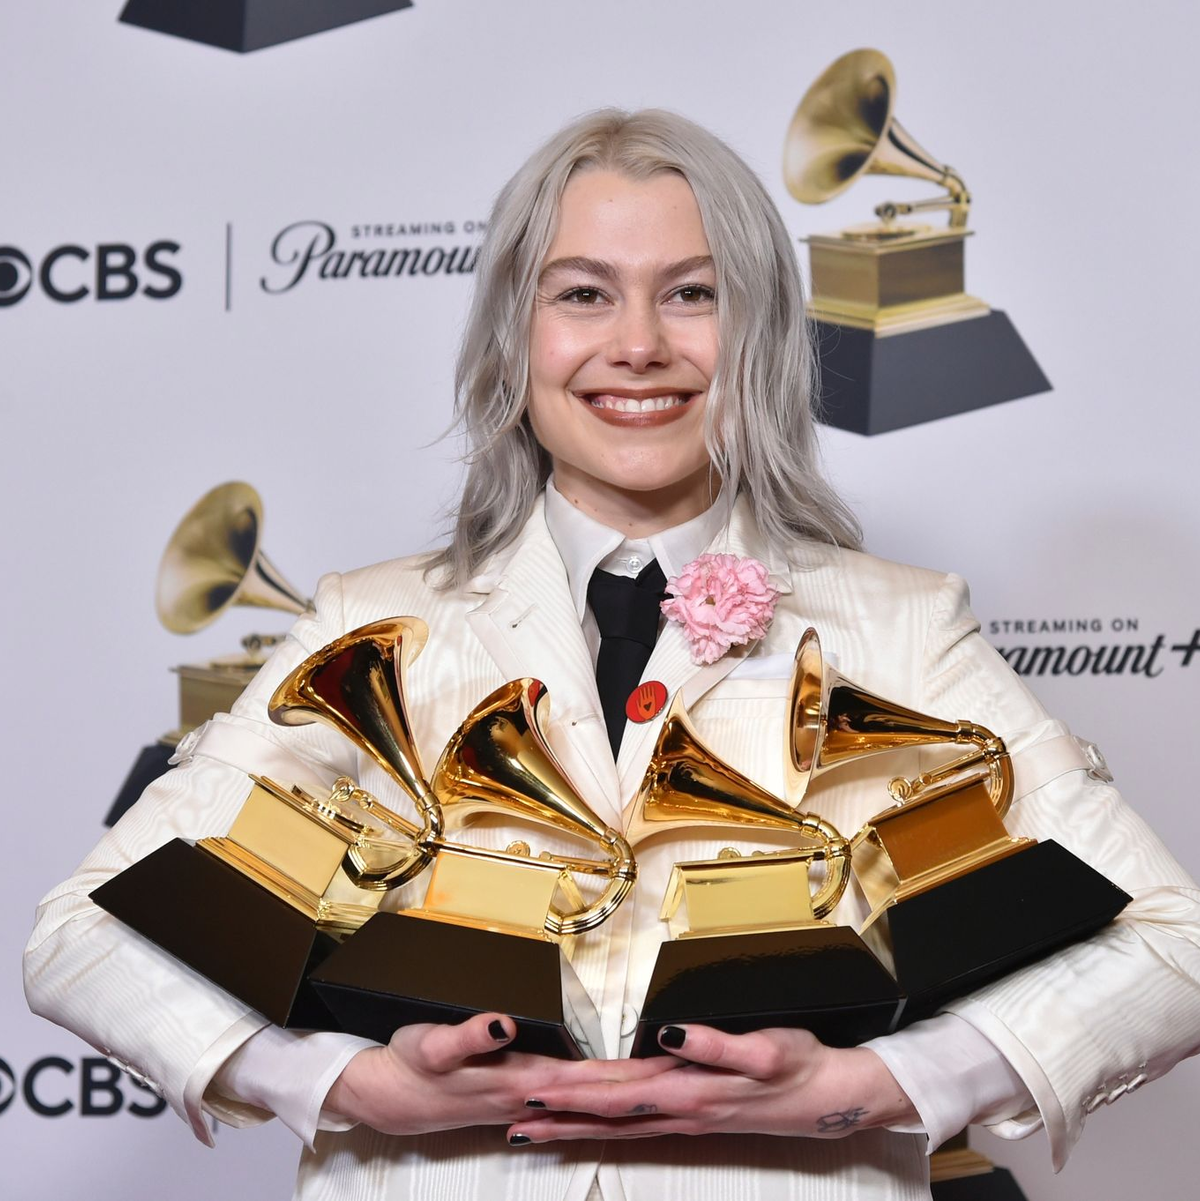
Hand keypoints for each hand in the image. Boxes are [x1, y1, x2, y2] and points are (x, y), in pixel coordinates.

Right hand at [324, 1012, 682, 1136]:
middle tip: (692, 1078)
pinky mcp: (521, 1099)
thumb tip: (503, 1021)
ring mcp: (528, 1102)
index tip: (668, 1068)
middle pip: (601, 1094)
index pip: (589, 1078)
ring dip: (630, 1096)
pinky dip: (600, 1103)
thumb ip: (468, 1034)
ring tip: (671, 1087)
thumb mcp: (432, 1043)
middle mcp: (531, 1095)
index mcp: (520, 1079)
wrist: (386, 1097)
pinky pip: (572, 1104)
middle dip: (647, 1086)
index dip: (630, 1074)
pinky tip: (617, 1105)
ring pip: (591, 1101)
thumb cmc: (410, 1065)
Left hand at [506, 1025, 917, 1143]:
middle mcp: (679, 1109)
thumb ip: (715, 1044)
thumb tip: (669, 1033)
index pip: (617, 1092)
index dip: (574, 1092)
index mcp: (687, 1090)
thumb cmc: (797, 1065)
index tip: (533, 1091)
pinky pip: (638, 1127)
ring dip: (573, 1128)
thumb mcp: (763, 1048)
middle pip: (607, 1114)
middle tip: (512, 1118)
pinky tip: (588, 1129)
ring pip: (617, 1125)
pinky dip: (605, 1128)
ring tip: (532, 1131)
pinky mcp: (694, 1118)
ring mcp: (685, 1118)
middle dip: (558, 1116)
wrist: (830, 1097)